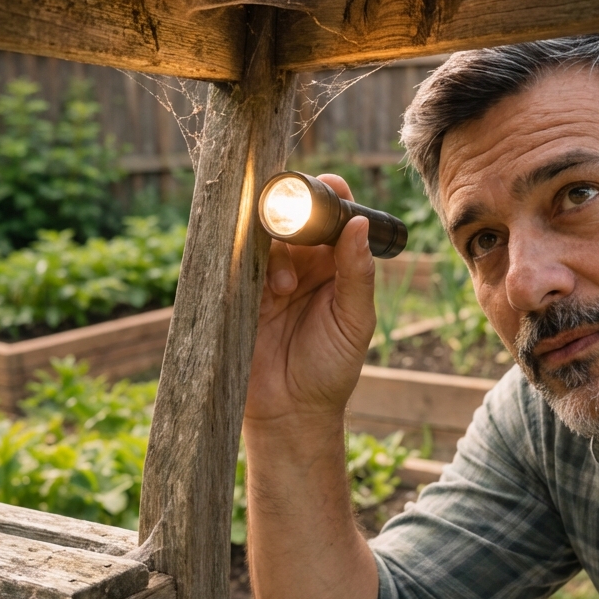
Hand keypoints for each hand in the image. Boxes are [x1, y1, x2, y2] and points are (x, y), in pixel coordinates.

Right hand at [244, 174, 375, 429]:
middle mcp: (303, 264)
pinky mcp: (240, 293)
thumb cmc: (331, 371)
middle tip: (296, 225)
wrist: (290, 413)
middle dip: (295, 213)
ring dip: (275, 250)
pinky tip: (264, 289)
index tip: (331, 185)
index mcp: (335, 265)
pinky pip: (237, 262)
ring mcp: (269, 276)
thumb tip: (360, 223)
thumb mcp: (354, 321)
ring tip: (285, 288)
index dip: (332, 195)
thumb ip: (357, 272)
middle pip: (295, 216)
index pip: (334, 216)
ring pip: (265, 236)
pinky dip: (248, 264)